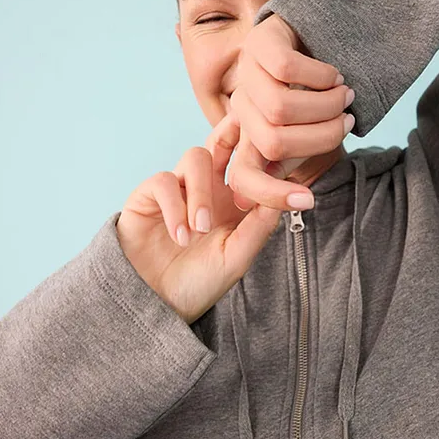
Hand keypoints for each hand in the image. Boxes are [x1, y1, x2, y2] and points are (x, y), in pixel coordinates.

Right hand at [115, 112, 281, 325]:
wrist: (157, 306)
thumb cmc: (200, 284)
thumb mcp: (237, 256)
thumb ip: (260, 225)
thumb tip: (290, 192)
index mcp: (233, 200)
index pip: (249, 161)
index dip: (262, 152)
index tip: (275, 162)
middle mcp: (206, 188)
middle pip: (221, 139)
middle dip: (233, 132)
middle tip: (246, 140)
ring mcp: (178, 189)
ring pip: (195, 156)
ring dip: (201, 193)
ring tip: (200, 230)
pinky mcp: (148, 196)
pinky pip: (163, 181)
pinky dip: (175, 206)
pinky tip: (180, 236)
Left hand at [226, 13, 354, 210]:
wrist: (315, 33)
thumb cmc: (314, 93)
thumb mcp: (303, 131)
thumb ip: (295, 158)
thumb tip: (296, 200)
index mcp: (246, 134)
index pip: (243, 176)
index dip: (272, 195)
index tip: (309, 201)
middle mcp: (240, 104)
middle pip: (273, 142)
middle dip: (320, 139)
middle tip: (347, 123)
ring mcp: (246, 71)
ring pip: (281, 108)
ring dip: (325, 107)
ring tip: (345, 97)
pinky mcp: (260, 41)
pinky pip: (288, 69)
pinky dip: (320, 77)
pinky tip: (334, 76)